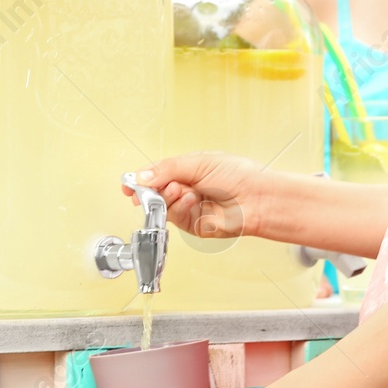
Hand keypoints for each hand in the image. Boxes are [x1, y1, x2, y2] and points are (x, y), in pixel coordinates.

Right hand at [125, 153, 268, 240]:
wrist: (258, 198)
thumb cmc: (240, 175)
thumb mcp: (200, 162)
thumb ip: (168, 169)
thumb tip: (142, 175)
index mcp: (187, 170)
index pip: (156, 175)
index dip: (140, 180)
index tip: (129, 184)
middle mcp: (186, 189)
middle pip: (154, 192)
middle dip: (156, 188)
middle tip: (165, 184)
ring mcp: (189, 207)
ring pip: (162, 206)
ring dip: (170, 197)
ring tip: (187, 190)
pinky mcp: (193, 225)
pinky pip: (175, 218)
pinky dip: (181, 208)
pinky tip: (193, 201)